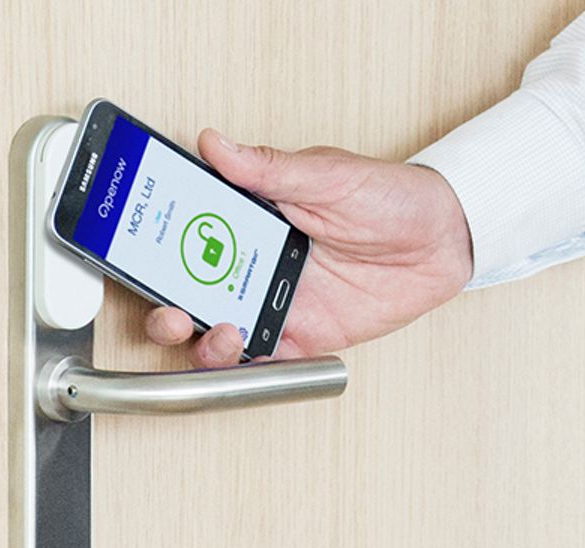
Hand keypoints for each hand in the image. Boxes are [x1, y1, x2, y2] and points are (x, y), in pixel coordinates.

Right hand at [144, 129, 474, 367]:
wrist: (448, 239)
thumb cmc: (392, 197)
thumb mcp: (328, 173)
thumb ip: (269, 168)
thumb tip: (217, 144)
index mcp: (250, 220)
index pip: (186, 234)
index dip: (155, 247)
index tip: (136, 253)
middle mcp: (253, 263)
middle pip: (188, 292)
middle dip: (165, 307)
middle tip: (169, 310)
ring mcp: (274, 302)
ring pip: (216, 331)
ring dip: (202, 340)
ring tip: (220, 331)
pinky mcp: (302, 336)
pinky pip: (261, 360)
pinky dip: (243, 366)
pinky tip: (245, 354)